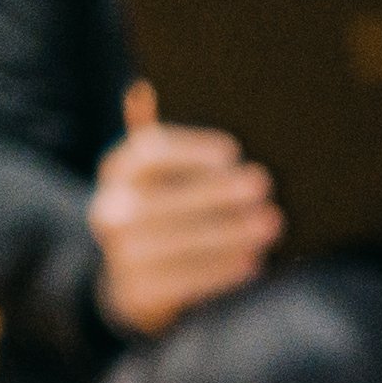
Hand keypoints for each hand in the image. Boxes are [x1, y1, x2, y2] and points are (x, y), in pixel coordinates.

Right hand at [94, 84, 281, 335]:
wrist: (132, 283)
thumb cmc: (162, 213)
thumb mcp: (154, 176)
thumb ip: (154, 139)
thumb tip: (141, 90)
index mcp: (118, 171)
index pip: (150, 154)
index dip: (191, 151)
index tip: (232, 151)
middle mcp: (110, 210)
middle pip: (167, 199)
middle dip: (217, 193)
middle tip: (262, 186)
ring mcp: (121, 254)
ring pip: (178, 242)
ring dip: (228, 233)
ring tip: (270, 224)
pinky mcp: (137, 292)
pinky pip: (183, 281)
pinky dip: (220, 271)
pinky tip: (253, 262)